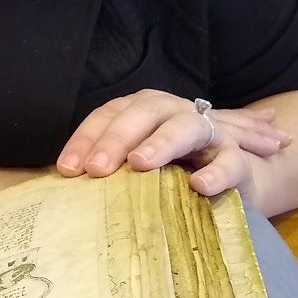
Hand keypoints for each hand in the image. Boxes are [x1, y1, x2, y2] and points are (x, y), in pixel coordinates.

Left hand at [55, 90, 291, 200]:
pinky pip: (228, 161)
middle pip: (141, 114)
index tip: (67, 170)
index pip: (107, 116)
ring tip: (139, 164)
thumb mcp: (133, 165)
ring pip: (184, 127)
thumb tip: (63, 184)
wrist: (225, 176)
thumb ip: (107, 168)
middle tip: (95, 169)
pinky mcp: (234, 156)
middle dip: (115, 139)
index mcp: (141, 110)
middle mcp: (171, 112)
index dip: (85, 140)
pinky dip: (215, 173)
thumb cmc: (166, 172)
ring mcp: (205, 131)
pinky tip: (198, 186)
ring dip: (161, 143)